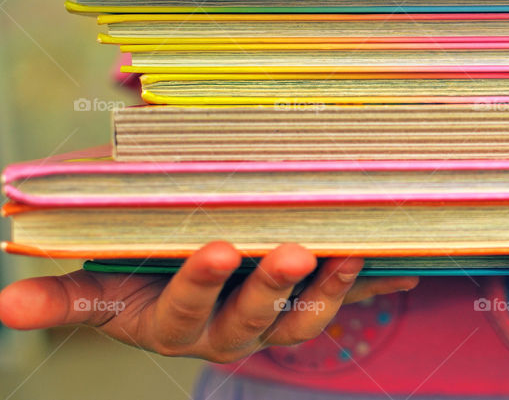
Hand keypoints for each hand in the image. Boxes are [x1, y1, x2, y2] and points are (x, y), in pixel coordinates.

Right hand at [0, 242, 417, 362]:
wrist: (186, 267)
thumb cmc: (134, 262)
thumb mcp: (100, 273)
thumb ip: (64, 291)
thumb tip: (7, 306)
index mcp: (169, 319)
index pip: (180, 309)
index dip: (199, 284)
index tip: (217, 247)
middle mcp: (222, 329)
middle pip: (248, 317)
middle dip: (269, 286)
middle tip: (292, 250)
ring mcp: (269, 323)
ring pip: (300, 319)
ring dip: (327, 289)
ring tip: (348, 251)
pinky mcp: (303, 309)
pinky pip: (342, 303)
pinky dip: (369, 286)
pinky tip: (401, 269)